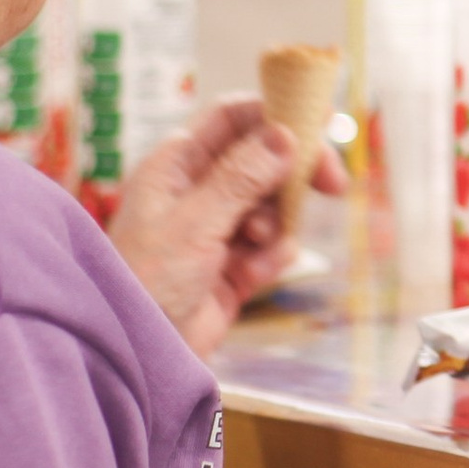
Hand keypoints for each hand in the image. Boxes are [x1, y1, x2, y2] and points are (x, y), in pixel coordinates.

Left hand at [109, 96, 345, 355]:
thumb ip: (241, 178)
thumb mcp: (193, 224)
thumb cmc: (145, 282)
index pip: (234, 117)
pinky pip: (275, 244)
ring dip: (279, 224)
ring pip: (276, 202)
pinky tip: (250, 276)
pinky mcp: (236, 262)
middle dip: (296, 172)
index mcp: (177, 165)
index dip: (277, 112)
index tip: (322, 122)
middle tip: (331, 185)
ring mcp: (219, 225)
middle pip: (267, 157)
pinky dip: (273, 257)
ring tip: (254, 249)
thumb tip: (284, 134)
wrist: (136, 355)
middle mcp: (199, 188)